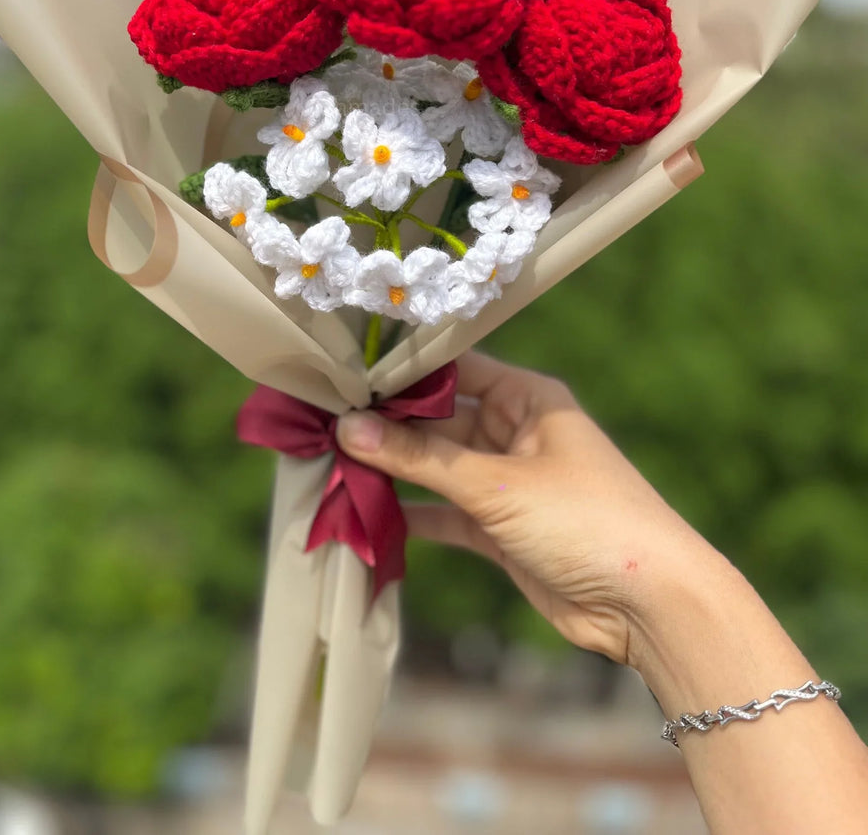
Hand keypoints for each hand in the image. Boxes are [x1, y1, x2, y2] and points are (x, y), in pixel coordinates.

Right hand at [337, 349, 724, 669]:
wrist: (650, 605)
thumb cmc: (587, 520)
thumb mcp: (498, 484)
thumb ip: (421, 459)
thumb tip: (349, 428)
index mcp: (529, 398)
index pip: (456, 368)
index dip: (403, 371)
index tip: (345, 372)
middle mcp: (516, 433)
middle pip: (439, 420)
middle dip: (388, 425)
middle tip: (324, 421)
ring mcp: (508, 483)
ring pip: (437, 468)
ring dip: (394, 470)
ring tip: (331, 463)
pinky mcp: (502, 531)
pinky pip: (446, 513)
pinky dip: (412, 515)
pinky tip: (366, 512)